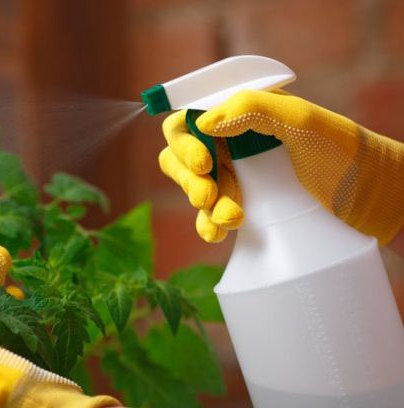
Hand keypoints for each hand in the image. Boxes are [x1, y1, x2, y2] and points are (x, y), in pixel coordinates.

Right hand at [159, 90, 403, 245]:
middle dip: (188, 177)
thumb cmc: (347, 155)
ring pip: (195, 186)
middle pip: (183, 154)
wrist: (377, 202)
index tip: (204, 163)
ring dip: (202, 205)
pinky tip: (218, 233)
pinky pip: (210, 214)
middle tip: (207, 196)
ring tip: (231, 220)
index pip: (191, 118)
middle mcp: (236, 141)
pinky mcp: (245, 204)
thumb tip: (202, 122)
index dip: (185, 140)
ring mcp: (239, 175)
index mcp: (245, 113)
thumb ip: (253, 109)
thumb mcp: (304, 123)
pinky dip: (208, 224)